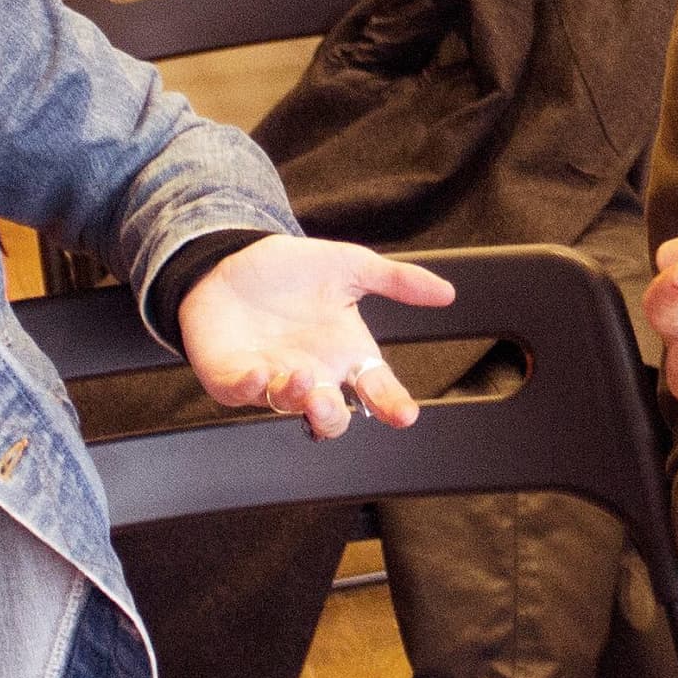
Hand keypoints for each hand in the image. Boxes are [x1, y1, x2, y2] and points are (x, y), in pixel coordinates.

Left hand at [179, 236, 456, 438]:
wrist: (234, 260)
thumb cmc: (293, 272)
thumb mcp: (350, 266)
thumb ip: (397, 280)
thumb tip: (446, 292)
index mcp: (344, 356)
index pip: (376, 389)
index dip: (391, 404)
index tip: (404, 414)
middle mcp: (312, 375)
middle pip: (330, 416)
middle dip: (332, 417)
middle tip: (333, 403)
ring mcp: (271, 379)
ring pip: (287, 406)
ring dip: (295, 397)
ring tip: (301, 376)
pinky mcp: (230, 374)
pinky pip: (239, 390)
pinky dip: (248, 386)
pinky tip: (258, 373)